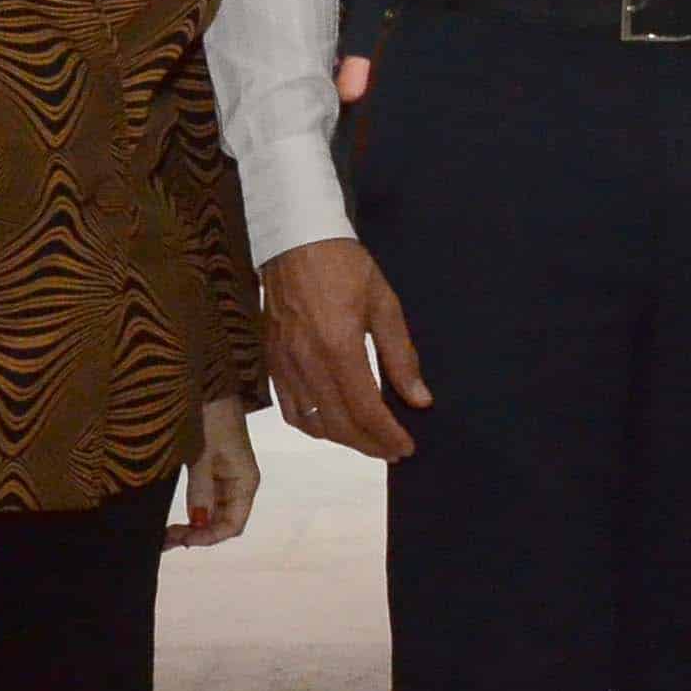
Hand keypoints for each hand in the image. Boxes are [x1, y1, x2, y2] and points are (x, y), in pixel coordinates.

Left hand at [169, 397, 259, 546]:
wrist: (207, 380)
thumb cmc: (210, 414)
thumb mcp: (202, 453)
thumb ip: (200, 489)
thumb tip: (197, 523)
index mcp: (245, 481)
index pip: (232, 525)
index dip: (208, 538)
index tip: (180, 539)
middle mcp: (239, 482)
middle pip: (223, 522)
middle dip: (198, 535)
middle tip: (165, 539)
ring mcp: (226, 475)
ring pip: (213, 512)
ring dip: (193, 525)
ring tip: (166, 533)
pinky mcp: (212, 466)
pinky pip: (206, 498)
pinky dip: (192, 510)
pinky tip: (175, 515)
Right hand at [261, 237, 427, 459]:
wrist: (294, 239)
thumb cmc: (344, 266)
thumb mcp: (384, 304)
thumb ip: (401, 356)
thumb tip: (419, 399)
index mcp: (339, 348)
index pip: (366, 410)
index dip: (388, 435)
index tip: (407, 447)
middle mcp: (308, 363)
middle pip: (339, 425)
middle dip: (370, 445)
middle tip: (393, 450)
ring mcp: (284, 364)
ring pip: (313, 422)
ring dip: (342, 439)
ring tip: (367, 439)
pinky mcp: (271, 361)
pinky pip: (290, 409)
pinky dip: (313, 425)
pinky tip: (331, 423)